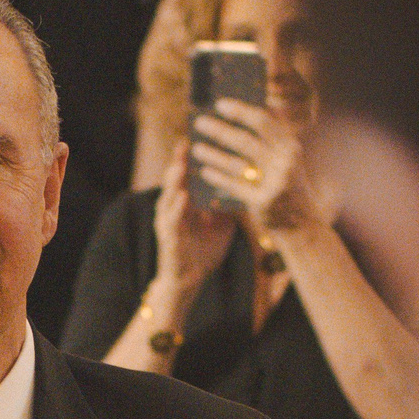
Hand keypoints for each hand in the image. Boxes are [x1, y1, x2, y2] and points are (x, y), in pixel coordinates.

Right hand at [153, 140, 234, 297]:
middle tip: (186, 140)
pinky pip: (172, 221)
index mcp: (185, 203)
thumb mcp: (222, 222)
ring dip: (174, 179)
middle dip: (180, 160)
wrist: (189, 281)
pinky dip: (177, 208)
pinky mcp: (168, 239)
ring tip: (181, 163)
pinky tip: (183, 196)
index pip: (188, 174)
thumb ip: (228, 202)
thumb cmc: (203, 250)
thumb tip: (250, 184)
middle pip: (175, 179)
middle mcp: (173, 208)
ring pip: (169, 196)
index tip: (201, 136)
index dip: (192, 156)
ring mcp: (168, 223)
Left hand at [194, 98, 330, 233]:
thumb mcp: (286, 160)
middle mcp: (285, 161)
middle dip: (220, 130)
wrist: (302, 225)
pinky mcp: (264, 201)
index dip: (240, 111)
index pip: (263, 121)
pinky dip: (218, 177)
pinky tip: (204, 172)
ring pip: (237, 164)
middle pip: (246, 141)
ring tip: (196, 148)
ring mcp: (276, 182)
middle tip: (199, 122)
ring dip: (213, 154)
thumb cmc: (287, 187)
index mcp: (290, 146)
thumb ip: (270, 141)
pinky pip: (235, 186)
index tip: (219, 104)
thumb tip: (242, 115)